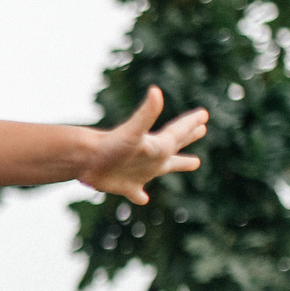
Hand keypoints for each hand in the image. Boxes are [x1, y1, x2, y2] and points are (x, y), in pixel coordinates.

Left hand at [80, 86, 207, 204]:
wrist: (85, 161)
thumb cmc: (111, 147)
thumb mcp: (134, 132)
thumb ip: (146, 114)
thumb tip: (155, 91)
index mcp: (156, 145)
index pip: (179, 131)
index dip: (191, 123)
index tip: (204, 114)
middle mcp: (150, 157)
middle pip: (175, 144)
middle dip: (189, 136)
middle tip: (202, 129)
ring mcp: (139, 172)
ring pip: (165, 168)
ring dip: (180, 164)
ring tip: (194, 162)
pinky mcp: (126, 186)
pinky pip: (137, 192)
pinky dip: (140, 196)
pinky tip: (143, 199)